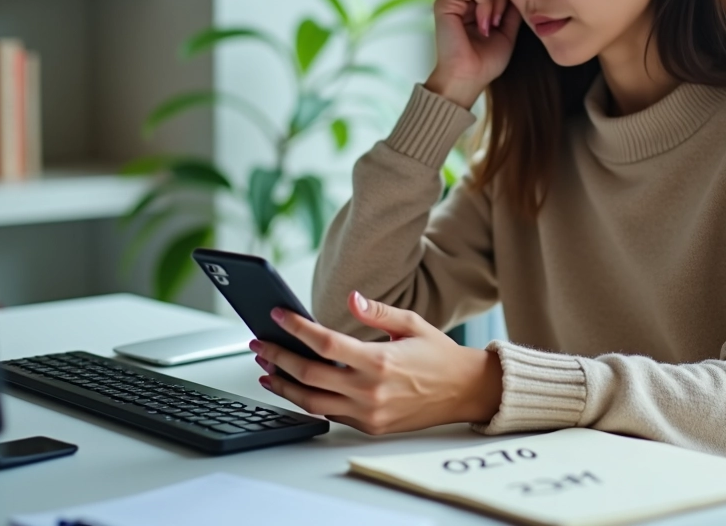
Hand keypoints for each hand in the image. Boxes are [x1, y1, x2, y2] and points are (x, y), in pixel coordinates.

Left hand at [250, 292, 503, 435]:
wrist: (466, 391)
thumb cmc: (440, 356)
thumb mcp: (412, 324)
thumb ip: (378, 312)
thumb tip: (350, 297)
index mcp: (380, 361)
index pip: (326, 343)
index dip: (297, 328)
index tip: (279, 316)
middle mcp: (371, 390)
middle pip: (309, 375)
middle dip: (278, 358)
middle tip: (260, 343)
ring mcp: (369, 412)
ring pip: (311, 402)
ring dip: (284, 385)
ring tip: (266, 370)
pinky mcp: (370, 426)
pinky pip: (329, 415)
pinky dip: (307, 401)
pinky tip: (295, 387)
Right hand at [427, 0, 522, 108]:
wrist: (470, 78)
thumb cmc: (485, 62)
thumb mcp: (506, 31)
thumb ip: (510, 9)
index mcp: (473, 5)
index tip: (504, 22)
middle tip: (498, 22)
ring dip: (496, 2)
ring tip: (490, 25)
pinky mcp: (445, 1)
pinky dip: (486, 3)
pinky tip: (483, 24)